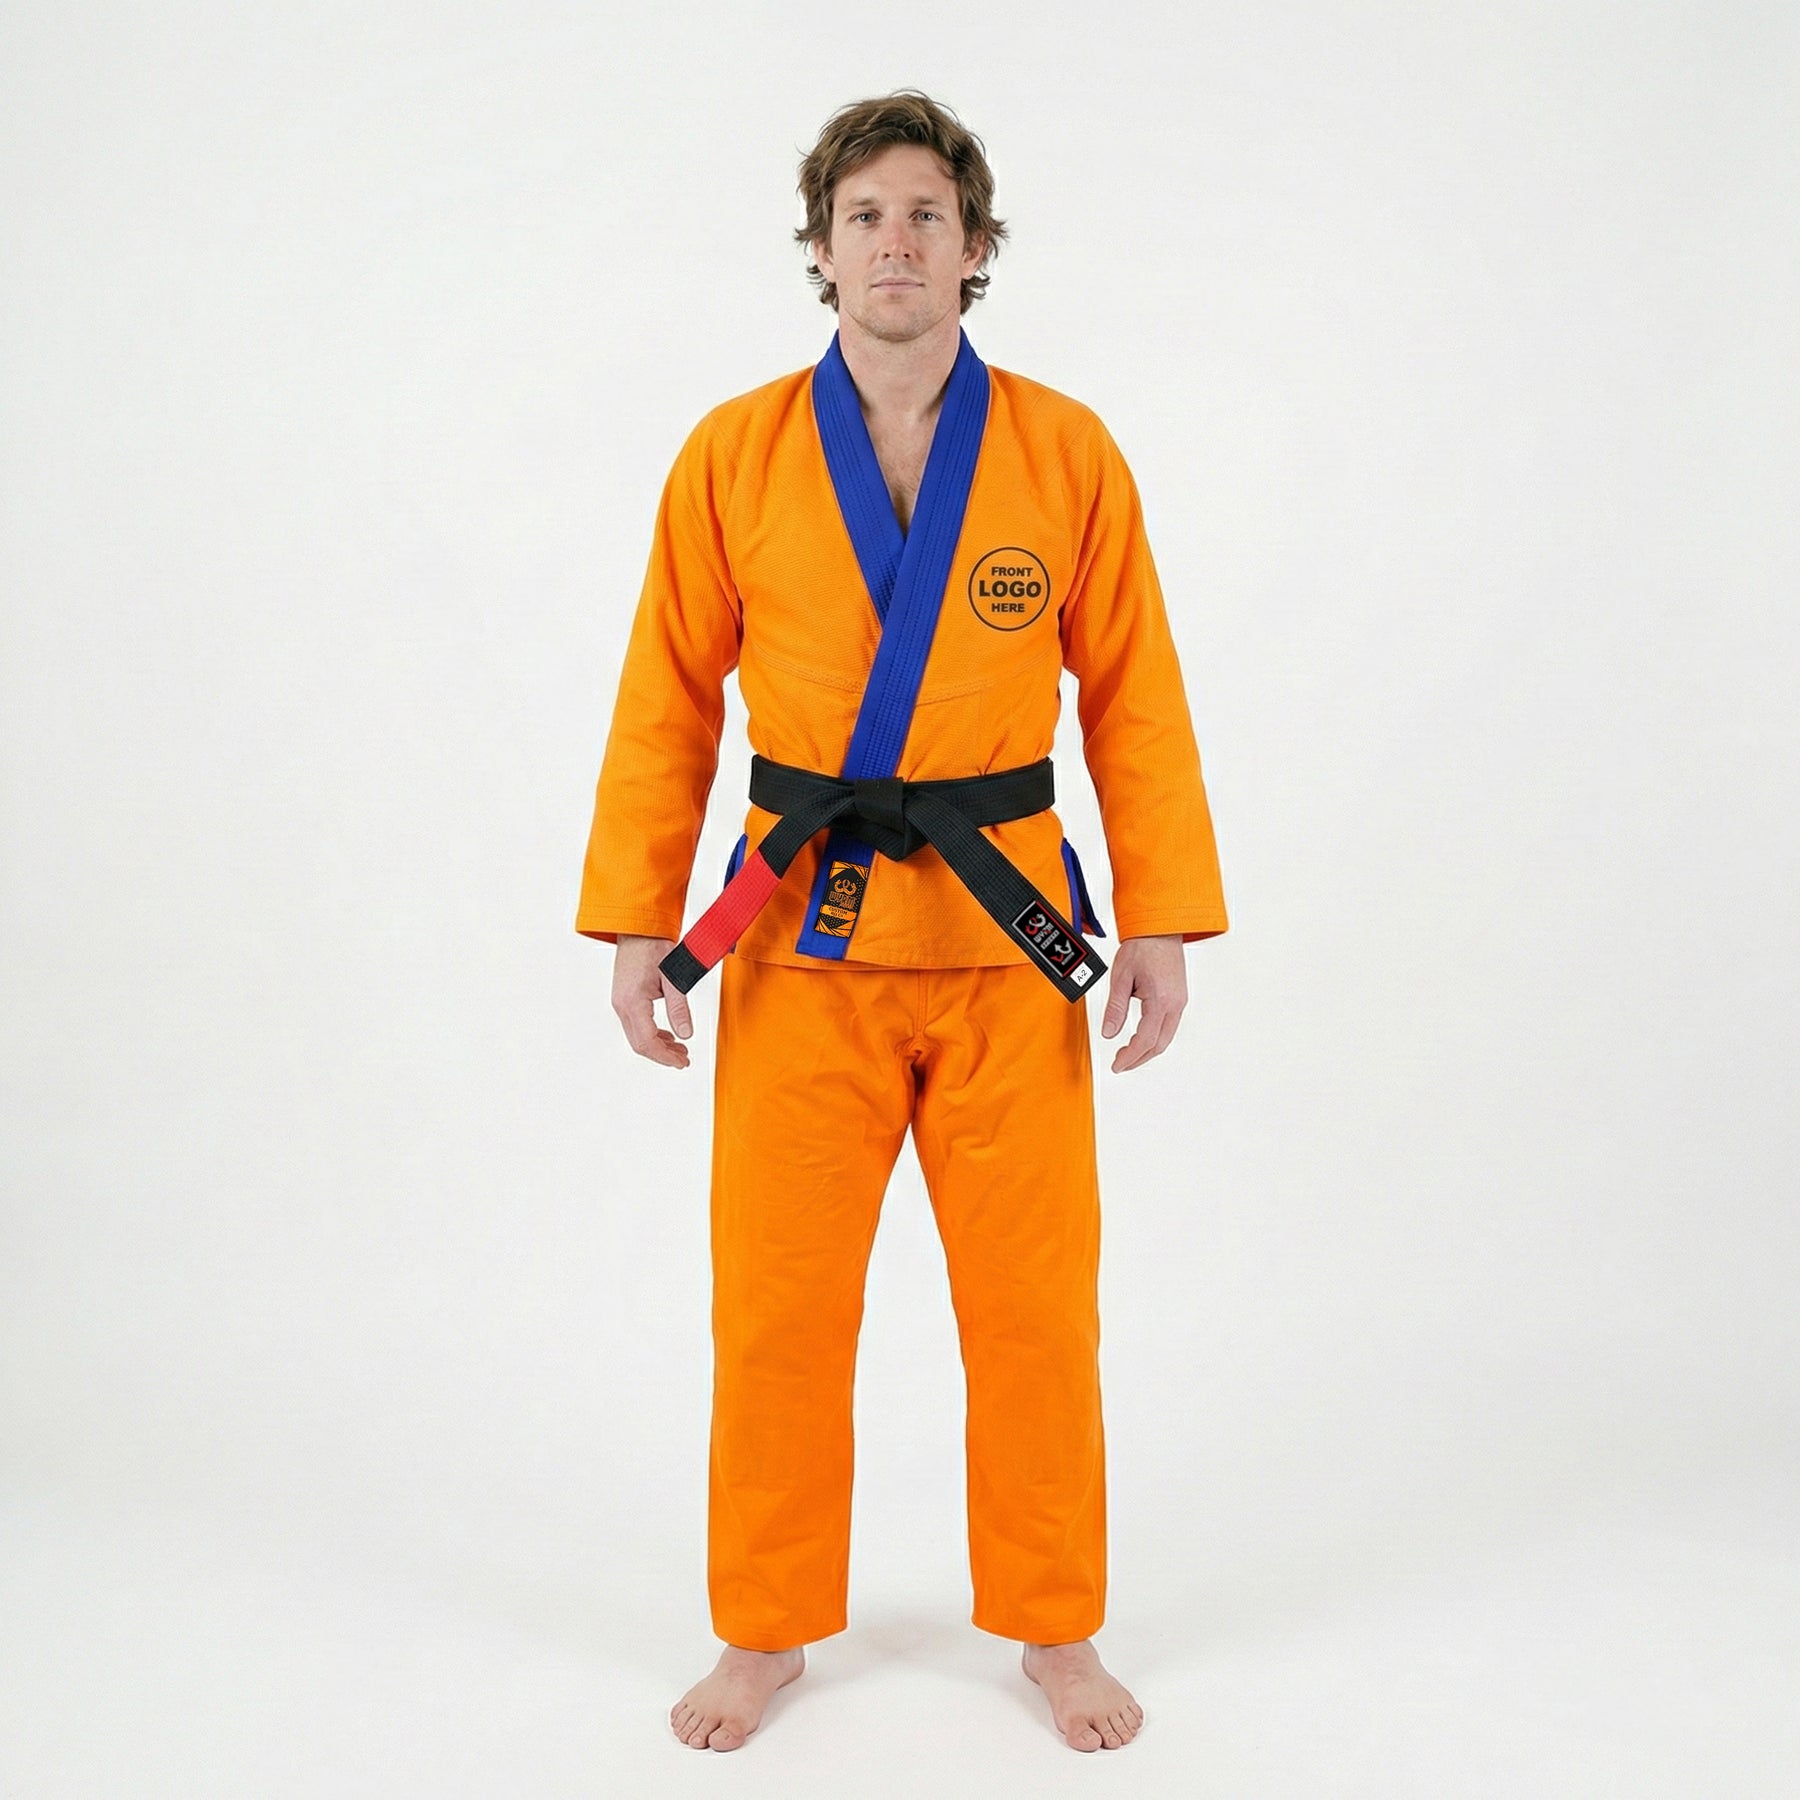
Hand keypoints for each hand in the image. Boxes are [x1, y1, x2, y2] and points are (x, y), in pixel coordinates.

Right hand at [611, 935, 695, 1067]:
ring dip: (658, 1046)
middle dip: (662, 1056)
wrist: (638, 928)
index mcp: (632, 1002)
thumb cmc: (653, 945)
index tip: (681, 1062)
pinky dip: (652, 1034)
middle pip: (640, 1044)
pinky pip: (635, 1025)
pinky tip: (667, 1035)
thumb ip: (679, 1007)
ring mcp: (620, 1002)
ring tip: (679, 1050)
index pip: (647, 1041)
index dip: (665, 1056)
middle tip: (683, 1060)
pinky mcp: (624, 999)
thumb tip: (686, 1034)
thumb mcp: (673, 977)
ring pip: (637, 1036)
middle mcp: (622, 1005)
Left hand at [1099, 934, 1186, 1072]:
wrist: (1160, 929)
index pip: (1145, 1040)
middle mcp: (1175, 1004)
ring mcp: (1180, 1001)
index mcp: (1160, 1000)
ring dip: (1148, 1050)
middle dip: (1139, 1059)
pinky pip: (1169, 1026)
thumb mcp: (1121, 977)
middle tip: (1120, 1064)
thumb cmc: (1142, 946)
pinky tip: (1142, 1038)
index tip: (1117, 1065)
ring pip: (1166, 1038)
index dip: (1130, 1057)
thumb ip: (1115, 1008)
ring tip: (1129, 1054)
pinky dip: (1155, 1038)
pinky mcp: (1179, 997)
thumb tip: (1108, 1033)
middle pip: (1159, 1045)